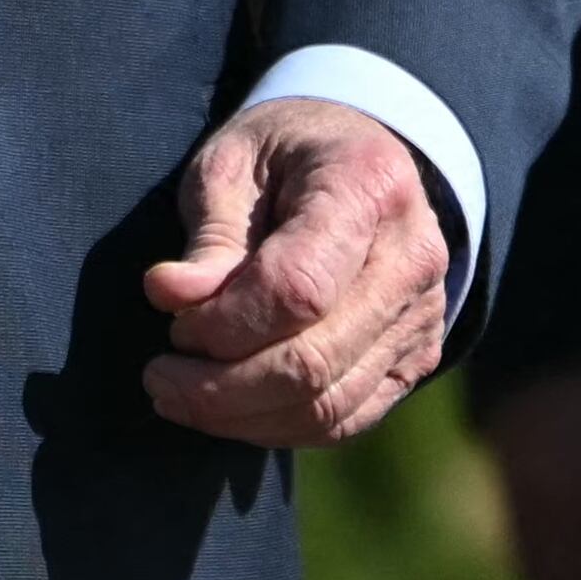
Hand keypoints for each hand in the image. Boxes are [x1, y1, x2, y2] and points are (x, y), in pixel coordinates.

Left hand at [140, 96, 451, 448]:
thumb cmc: (281, 153)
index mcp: (367, 187)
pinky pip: (348, 417)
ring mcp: (423, 315)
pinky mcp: (416, 357)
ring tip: (176, 396)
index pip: (299, 288)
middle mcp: (412, 258)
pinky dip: (280, 427)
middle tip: (157, 378)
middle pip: (316, 360)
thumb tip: (172, 299)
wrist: (359, 157)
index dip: (226, 322)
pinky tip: (226, 411)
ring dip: (243, 416)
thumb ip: (211, 235)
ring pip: (331, 403)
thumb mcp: (231, 161)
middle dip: (222, 385)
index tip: (172, 320)